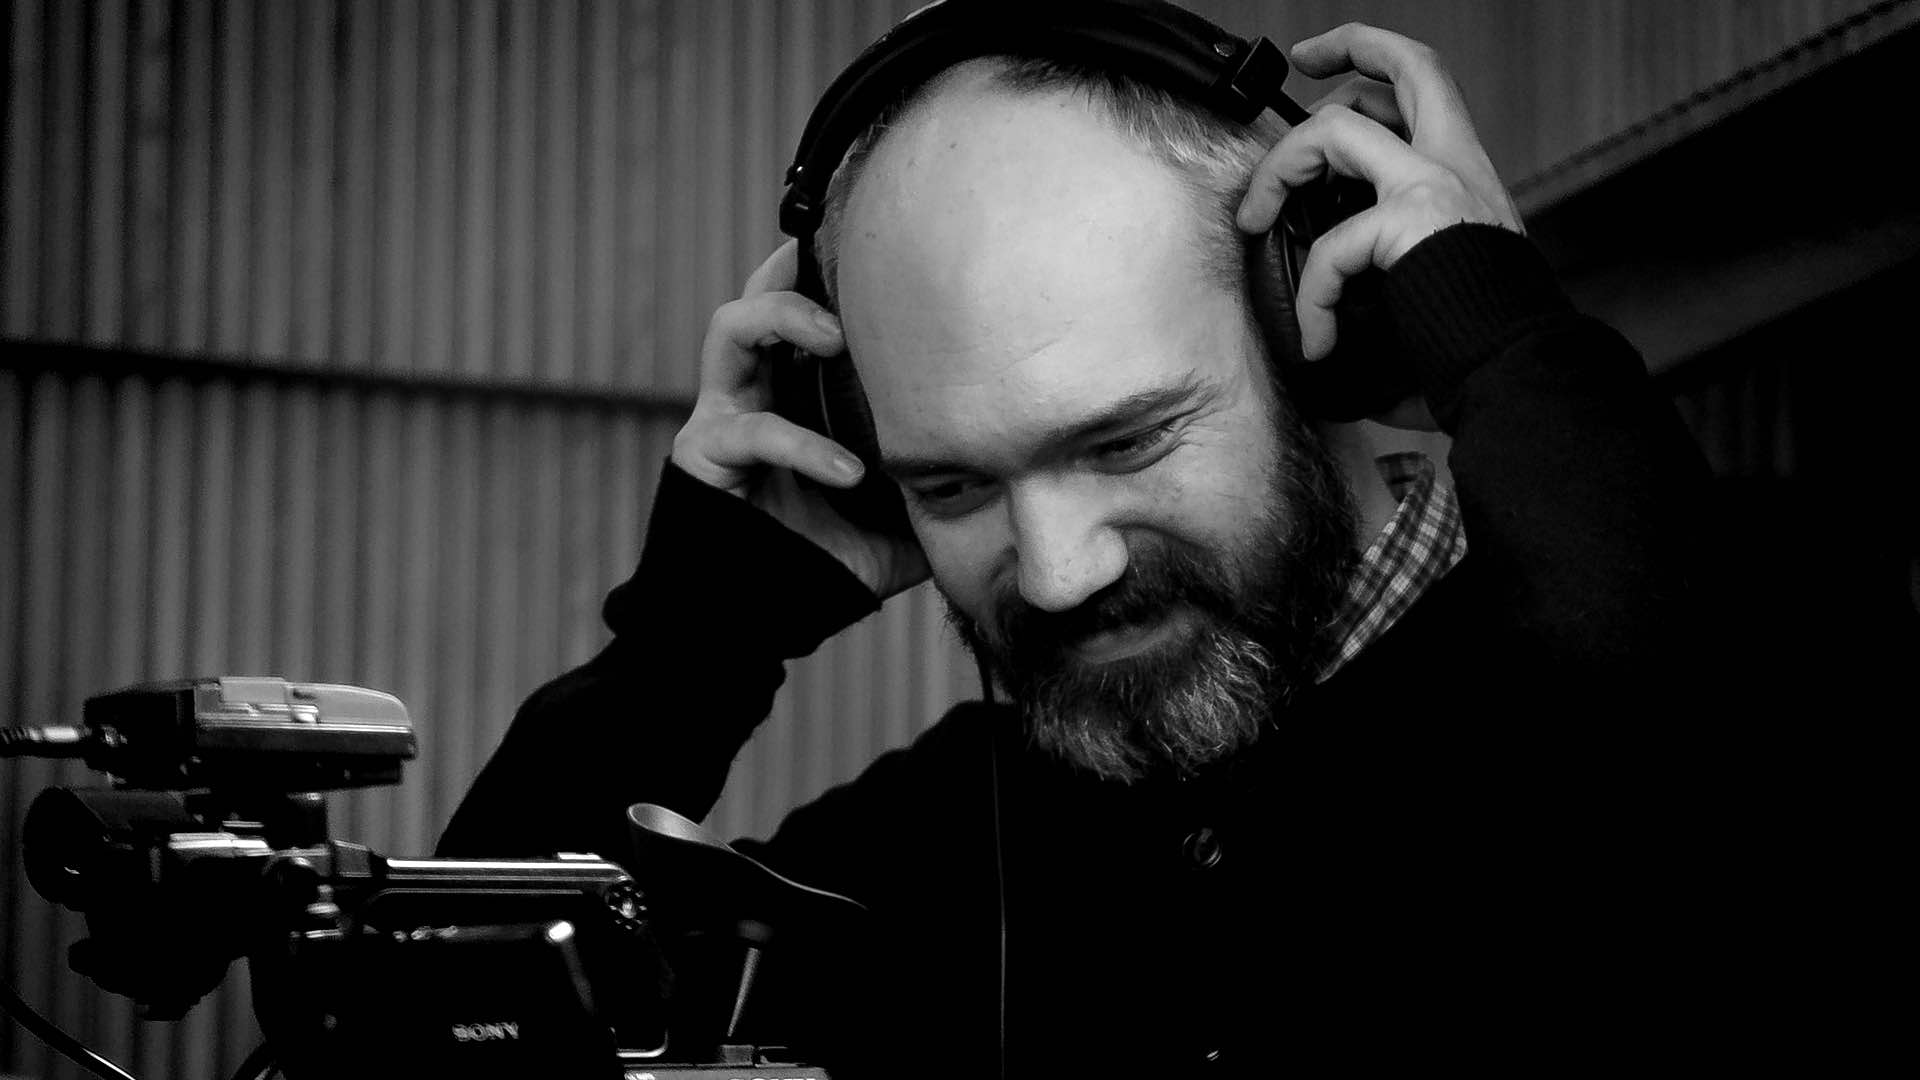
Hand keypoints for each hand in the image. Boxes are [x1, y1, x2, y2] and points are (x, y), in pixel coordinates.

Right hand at [671, 241, 929, 597]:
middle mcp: (753, 390)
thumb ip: (940, 495)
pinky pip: (752, 432)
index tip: (887, 251)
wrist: (755, 624)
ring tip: (839, 336)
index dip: (834, 273)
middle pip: (761, 292)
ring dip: (784, 318)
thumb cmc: (820, 566)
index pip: (807, 311)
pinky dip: (803, 446)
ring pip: (732, 330)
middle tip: (847, 260)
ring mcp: (721, 417)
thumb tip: (1015, 488)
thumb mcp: (897, 525)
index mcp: (795, 391)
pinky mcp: (701, 458)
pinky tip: (849, 474)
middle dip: (797, 266)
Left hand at [1237, 23, 1522, 376]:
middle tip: (1294, 78)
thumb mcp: (1437, 282)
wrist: (1524, 375)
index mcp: (1465, 175)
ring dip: (1279, 170)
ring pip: (1336, 130)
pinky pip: (1331, 243)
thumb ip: (1390, 266)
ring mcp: (1437, 185)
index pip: (1427, 83)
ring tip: (1258, 221)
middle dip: (1341, 53)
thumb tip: (1331, 309)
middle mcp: (1458, 166)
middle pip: (1402, 68)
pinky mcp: (1414, 222)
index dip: (1375, 54)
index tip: (1322, 61)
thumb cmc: (1484, 344)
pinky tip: (1316, 338)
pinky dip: (1311, 295)